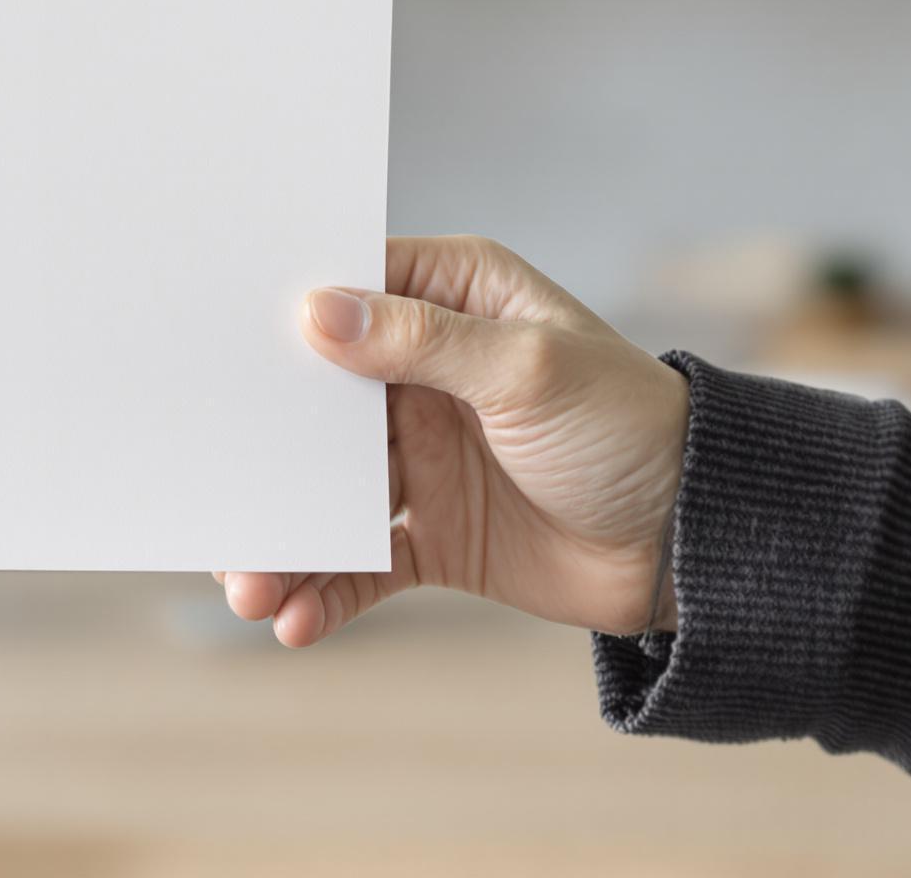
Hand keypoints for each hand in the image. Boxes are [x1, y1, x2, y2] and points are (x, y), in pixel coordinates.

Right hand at [218, 235, 689, 646]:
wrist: (702, 544)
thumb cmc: (635, 428)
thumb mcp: (531, 369)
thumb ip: (421, 341)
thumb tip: (316, 313)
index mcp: (454, 301)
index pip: (348, 292)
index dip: (281, 315)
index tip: (210, 340)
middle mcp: (426, 373)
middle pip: (315, 404)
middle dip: (260, 450)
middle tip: (209, 486)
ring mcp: (422, 457)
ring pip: (324, 492)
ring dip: (283, 536)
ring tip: (245, 583)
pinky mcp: (432, 534)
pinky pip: (358, 560)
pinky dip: (323, 589)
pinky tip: (292, 618)